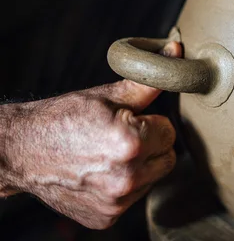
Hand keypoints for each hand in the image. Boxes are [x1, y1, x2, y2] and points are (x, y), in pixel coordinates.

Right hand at [2, 42, 180, 228]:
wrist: (21, 151)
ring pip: (153, 178)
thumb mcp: (107, 95)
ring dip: (141, 167)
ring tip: (109, 154)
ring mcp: (116, 201)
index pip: (170, 132)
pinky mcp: (107, 217)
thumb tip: (175, 54)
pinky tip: (101, 172)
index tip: (131, 120)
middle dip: (152, 145)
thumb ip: (148, 80)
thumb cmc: (62, 119)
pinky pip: (134, 198)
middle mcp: (126, 177)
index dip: (151, 123)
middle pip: (167, 157)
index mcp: (131, 143)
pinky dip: (124, 186)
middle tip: (122, 136)